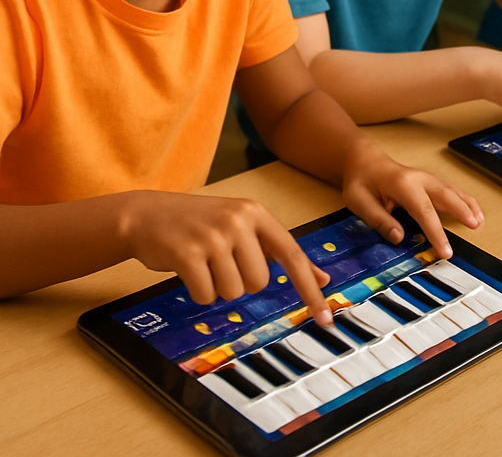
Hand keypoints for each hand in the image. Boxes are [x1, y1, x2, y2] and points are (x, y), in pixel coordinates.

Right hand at [121, 191, 332, 323]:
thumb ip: (278, 251)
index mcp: (256, 213)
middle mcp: (238, 220)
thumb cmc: (200, 224)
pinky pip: (206, 296)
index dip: (308, 289)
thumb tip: (321, 279)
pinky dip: (198, 292)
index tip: (324, 317)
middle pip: (258, 282)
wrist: (147, 214)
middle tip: (220, 262)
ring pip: (232, 292)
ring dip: (217, 287)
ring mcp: (213, 236)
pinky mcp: (187, 254)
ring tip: (203, 263)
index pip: (292, 255)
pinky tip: (187, 270)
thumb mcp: (242, 226)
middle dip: (240, 282)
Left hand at [338, 138, 483, 259]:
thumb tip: (399, 237)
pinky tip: (474, 210)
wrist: (364, 161)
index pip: (423, 210)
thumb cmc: (361, 182)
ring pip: (452, 190)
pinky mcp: (429, 181)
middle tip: (474, 226)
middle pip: (445, 195)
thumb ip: (379, 219)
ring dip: (467, 204)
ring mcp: (426, 178)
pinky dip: (464, 199)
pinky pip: (451, 189)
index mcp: (402, 184)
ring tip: (479, 221)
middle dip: (461, 210)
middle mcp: (419, 178)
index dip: (436, 232)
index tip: (445, 251)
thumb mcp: (359, 202)